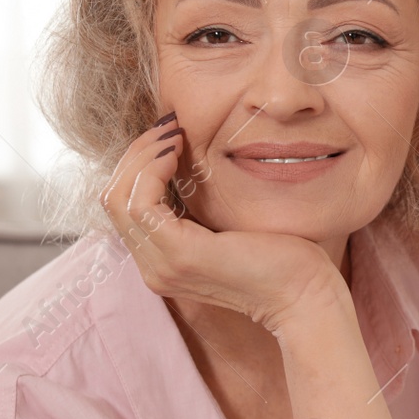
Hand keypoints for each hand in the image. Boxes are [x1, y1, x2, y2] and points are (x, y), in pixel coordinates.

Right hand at [99, 114, 342, 335]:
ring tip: (174, 134)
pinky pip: (140, 203)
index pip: (124, 206)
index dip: (139, 165)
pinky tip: (177, 153)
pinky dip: (152, 170)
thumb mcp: (228, 225)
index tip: (170, 135)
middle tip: (169, 125)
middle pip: (113, 199)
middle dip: (136, 154)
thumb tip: (187, 162)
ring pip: (118, 198)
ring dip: (142, 156)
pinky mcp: (180, 254)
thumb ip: (199, 207)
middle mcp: (154, 268)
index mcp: (163, 262)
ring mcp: (163, 265)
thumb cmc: (281, 257)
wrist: (305, 293)